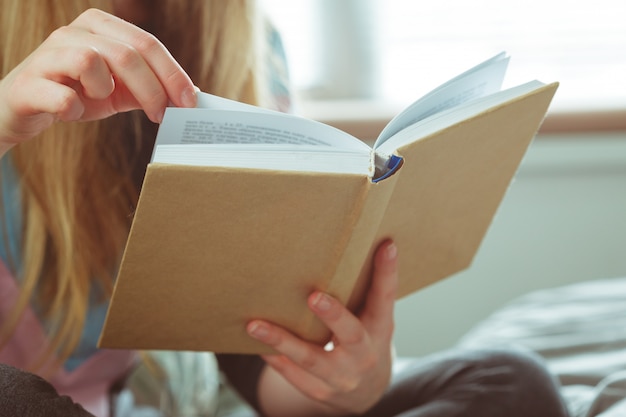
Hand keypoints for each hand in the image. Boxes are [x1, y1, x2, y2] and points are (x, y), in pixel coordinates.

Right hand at [0, 8, 195, 152]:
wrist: (24, 108)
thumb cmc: (76, 94)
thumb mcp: (119, 90)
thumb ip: (150, 88)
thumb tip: (191, 95)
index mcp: (100, 27)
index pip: (147, 43)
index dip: (172, 73)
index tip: (189, 101)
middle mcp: (73, 33)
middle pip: (127, 54)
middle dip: (153, 89)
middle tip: (163, 115)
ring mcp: (48, 55)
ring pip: (90, 61)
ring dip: (105, 89)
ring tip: (98, 99)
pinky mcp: (29, 84)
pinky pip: (62, 95)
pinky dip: (73, 108)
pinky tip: (72, 113)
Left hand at [248, 240, 397, 416]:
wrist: (365, 393)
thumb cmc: (365, 339)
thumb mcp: (373, 319)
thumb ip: (366, 291)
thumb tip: (357, 242)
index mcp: (380, 329)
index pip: (386, 298)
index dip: (388, 272)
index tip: (387, 245)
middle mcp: (364, 354)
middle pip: (351, 334)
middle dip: (333, 316)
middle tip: (314, 296)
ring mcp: (341, 376)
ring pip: (310, 358)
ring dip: (281, 340)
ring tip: (254, 325)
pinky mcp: (318, 390)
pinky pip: (292, 374)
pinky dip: (274, 358)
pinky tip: (255, 343)